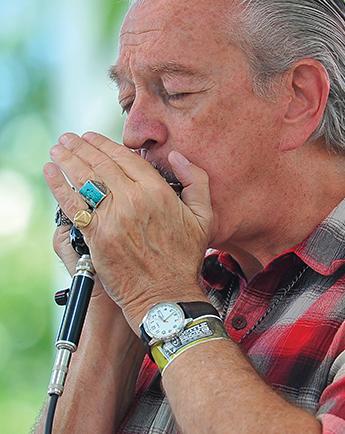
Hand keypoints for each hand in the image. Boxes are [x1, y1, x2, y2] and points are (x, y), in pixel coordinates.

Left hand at [43, 132, 212, 330]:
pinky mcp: (97, 236)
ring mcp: (113, 218)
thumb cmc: (184, 259)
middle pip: (101, 164)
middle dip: (81, 146)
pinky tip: (51, 173)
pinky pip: (74, 204)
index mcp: (157, 191)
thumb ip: (196, 180)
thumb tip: (176, 156)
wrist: (166, 296)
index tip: (92, 137)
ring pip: (85, 179)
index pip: (125, 158)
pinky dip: (59, 186)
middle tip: (69, 138)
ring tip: (58, 148)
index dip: (105, 144)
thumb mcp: (204, 216)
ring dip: (67, 159)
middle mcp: (133, 200)